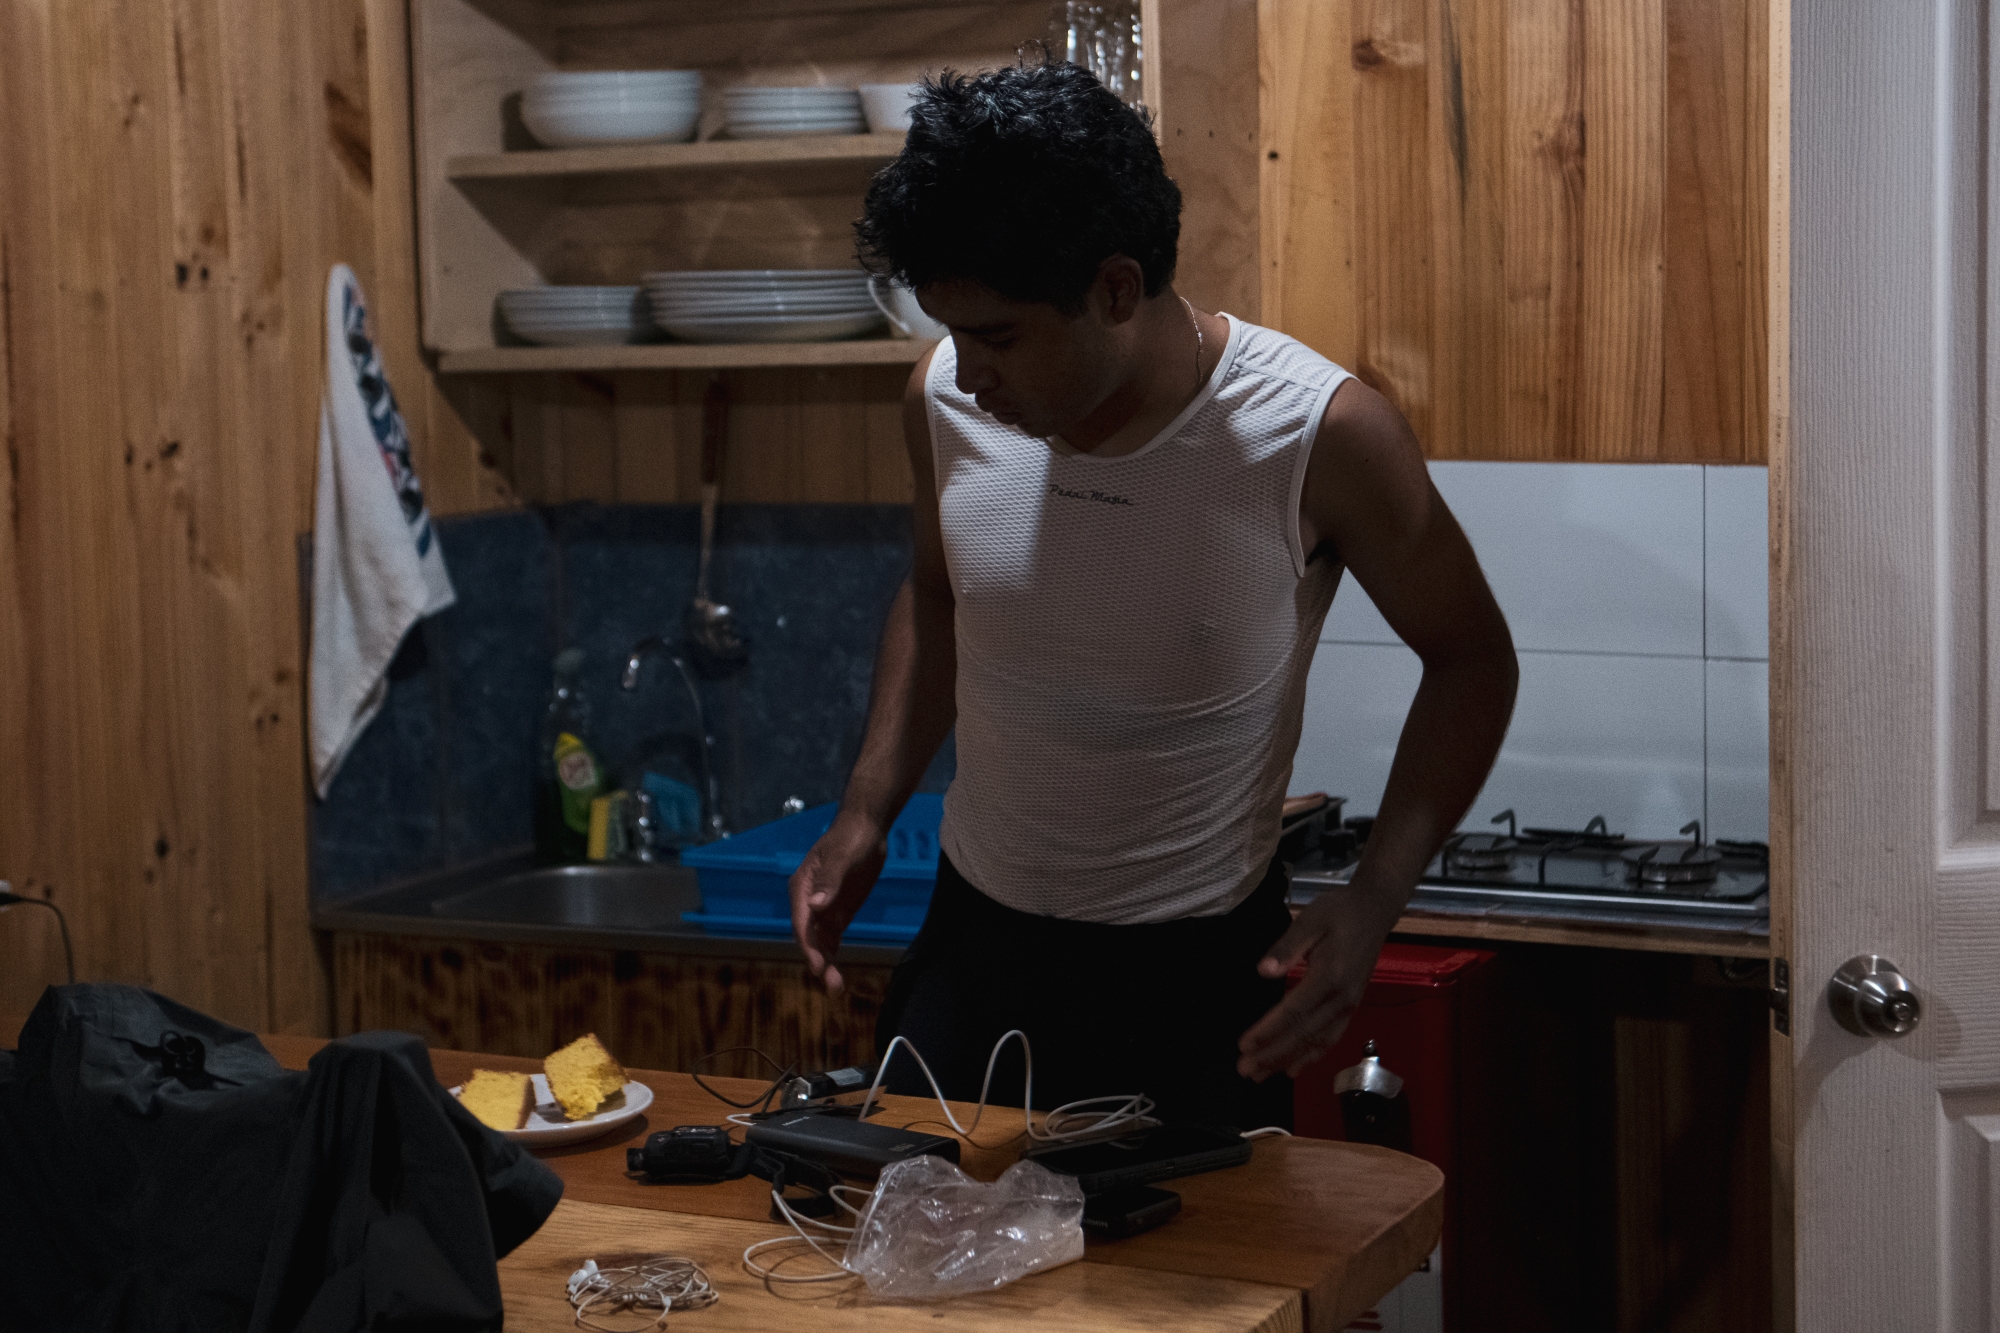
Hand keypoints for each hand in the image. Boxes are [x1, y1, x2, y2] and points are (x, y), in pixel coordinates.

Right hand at [789, 811, 888, 992]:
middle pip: (810, 937)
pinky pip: (832, 938)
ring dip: (827, 964)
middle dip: (819, 961)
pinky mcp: (838, 912)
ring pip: (821, 942)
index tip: (818, 966)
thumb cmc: (851, 838)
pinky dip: (834, 955)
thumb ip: (830, 881)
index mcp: (802, 887)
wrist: (866, 828)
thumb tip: (815, 906)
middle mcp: (808, 902)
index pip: (802, 922)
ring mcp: (823, 908)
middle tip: (832, 986)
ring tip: (837, 989)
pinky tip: (838, 974)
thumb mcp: (843, 857)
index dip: (809, 945)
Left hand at [1237, 887, 1401, 1080]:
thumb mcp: (1310, 919)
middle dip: (1273, 1054)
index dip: (1268, 1031)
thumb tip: (1263, 971)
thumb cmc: (1339, 911)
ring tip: (1261, 1075)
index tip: (1244, 1045)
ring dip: (1288, 1060)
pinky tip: (1293, 1068)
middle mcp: (1341, 998)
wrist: (1375, 910)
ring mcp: (1349, 1005)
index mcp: (1329, 976)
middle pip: (1304, 1034)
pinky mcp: (1351, 1006)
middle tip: (1245, 1070)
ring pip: (1317, 1042)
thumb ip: (1286, 946)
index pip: (1293, 1012)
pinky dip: (1311, 1056)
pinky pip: (1330, 1038)